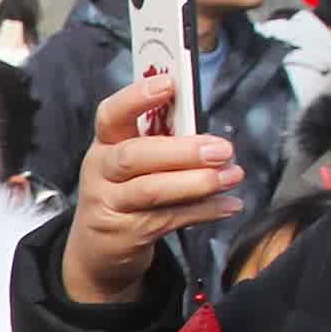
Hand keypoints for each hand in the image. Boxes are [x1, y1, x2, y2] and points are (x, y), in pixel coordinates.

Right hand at [60, 70, 243, 303]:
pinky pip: (169, 219)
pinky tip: (229, 205)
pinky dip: (204, 211)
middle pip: (133, 157)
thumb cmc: (125, 191)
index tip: (170, 84)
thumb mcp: (132, 161)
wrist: (98, 247)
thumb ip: (161, 142)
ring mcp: (110, 204)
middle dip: (181, 152)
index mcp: (105, 143)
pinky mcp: (126, 233)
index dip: (136, 98)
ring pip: (152, 191)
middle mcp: (101, 172)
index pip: (111, 115)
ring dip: (197, 183)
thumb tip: (207, 133)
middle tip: (222, 149)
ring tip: (232, 176)